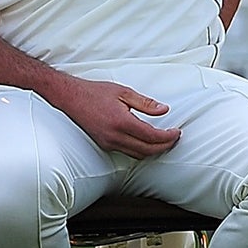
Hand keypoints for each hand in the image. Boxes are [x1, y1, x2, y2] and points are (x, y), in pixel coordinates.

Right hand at [50, 77, 180, 158]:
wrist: (70, 98)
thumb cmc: (95, 92)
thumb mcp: (124, 92)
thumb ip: (146, 103)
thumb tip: (164, 110)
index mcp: (121, 122)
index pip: (151, 137)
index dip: (168, 137)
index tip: (177, 132)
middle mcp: (114, 136)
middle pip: (147, 150)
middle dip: (164, 146)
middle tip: (175, 138)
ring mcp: (108, 142)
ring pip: (137, 154)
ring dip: (153, 151)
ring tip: (165, 141)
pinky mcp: (104, 144)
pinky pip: (127, 152)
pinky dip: (141, 151)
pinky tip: (148, 142)